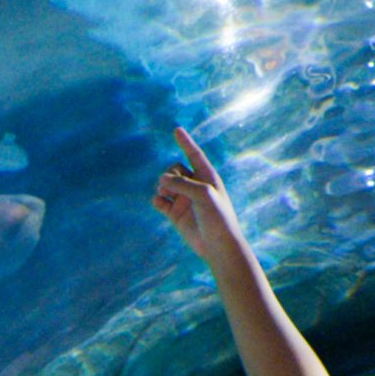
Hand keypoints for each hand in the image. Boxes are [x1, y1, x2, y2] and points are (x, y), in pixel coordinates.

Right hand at [152, 128, 246, 264]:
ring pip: (165, 184)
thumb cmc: (217, 218)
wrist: (217, 246)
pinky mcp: (175, 214)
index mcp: (207, 177)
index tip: (176, 130)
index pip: (194, 155)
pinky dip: (156, 199)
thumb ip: (182, 184)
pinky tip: (159, 202)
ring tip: (166, 195)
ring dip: (162, 186)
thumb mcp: (203, 194)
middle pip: (174, 169)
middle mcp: (195, 186)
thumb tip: (161, 181)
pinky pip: (159, 200)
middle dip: (170, 174)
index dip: (185, 142)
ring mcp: (184, 200)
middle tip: (172, 186)